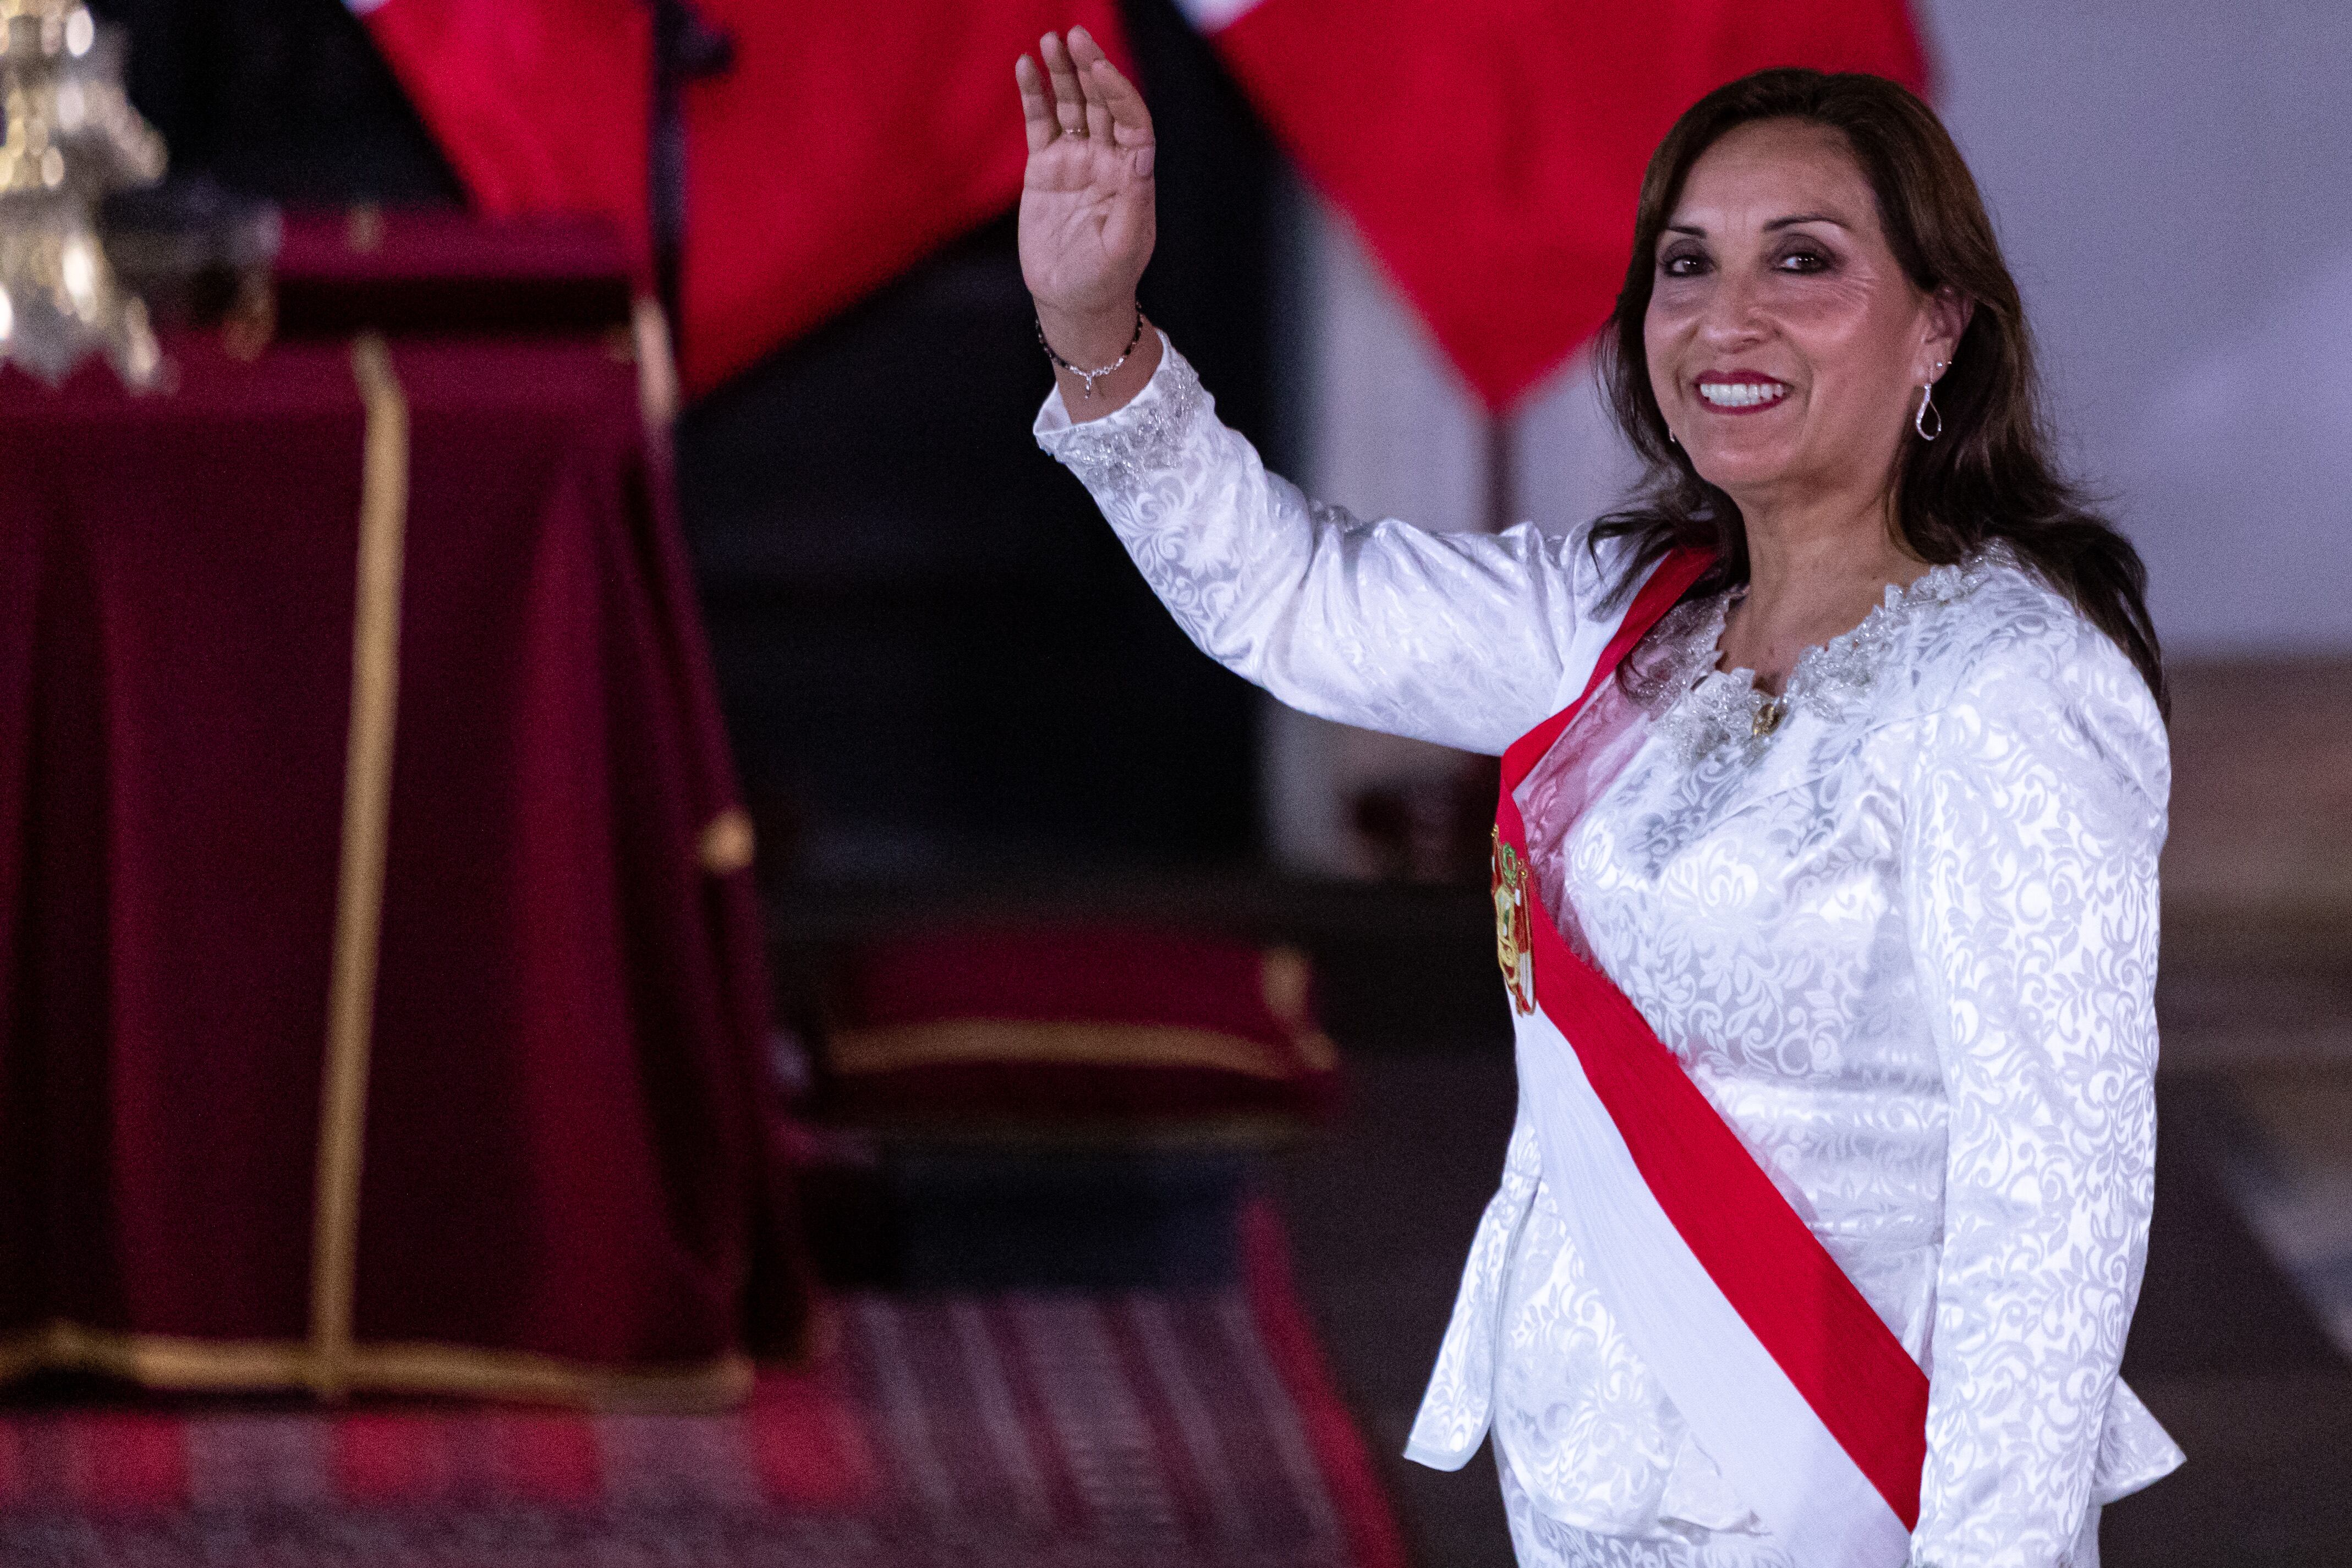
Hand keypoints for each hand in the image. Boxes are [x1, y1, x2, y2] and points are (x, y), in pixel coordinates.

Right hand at [1015, 27, 1154, 363]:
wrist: (1073, 303)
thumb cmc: (1105, 280)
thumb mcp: (1124, 247)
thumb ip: (1133, 201)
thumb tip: (1141, 154)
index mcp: (1132, 173)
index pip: (1131, 118)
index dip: (1117, 91)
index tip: (1099, 68)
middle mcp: (1106, 159)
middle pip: (1100, 101)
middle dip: (1089, 67)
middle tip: (1074, 35)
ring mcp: (1075, 160)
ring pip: (1071, 105)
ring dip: (1062, 72)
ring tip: (1050, 41)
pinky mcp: (1044, 168)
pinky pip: (1040, 123)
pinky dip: (1033, 95)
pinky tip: (1026, 67)